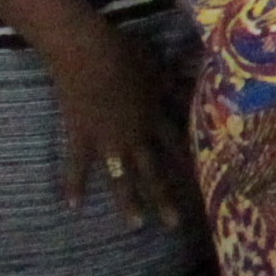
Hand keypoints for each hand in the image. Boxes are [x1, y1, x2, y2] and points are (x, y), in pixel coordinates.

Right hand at [40, 15, 189, 229]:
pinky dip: (74, 184)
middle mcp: (134, 136)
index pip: (177, 148)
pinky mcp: (79, 136)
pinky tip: (73, 206)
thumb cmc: (124, 53)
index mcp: (154, 118)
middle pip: (153, 172)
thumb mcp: (157, 69)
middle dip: (164, 197)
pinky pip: (77, 165)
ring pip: (121, 177)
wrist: (86, 51)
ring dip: (129, 201)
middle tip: (175, 224)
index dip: (189, 168)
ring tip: (136, 224)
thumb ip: (173, 85)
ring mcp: (106, 140)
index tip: (202, 188)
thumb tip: (193, 88)